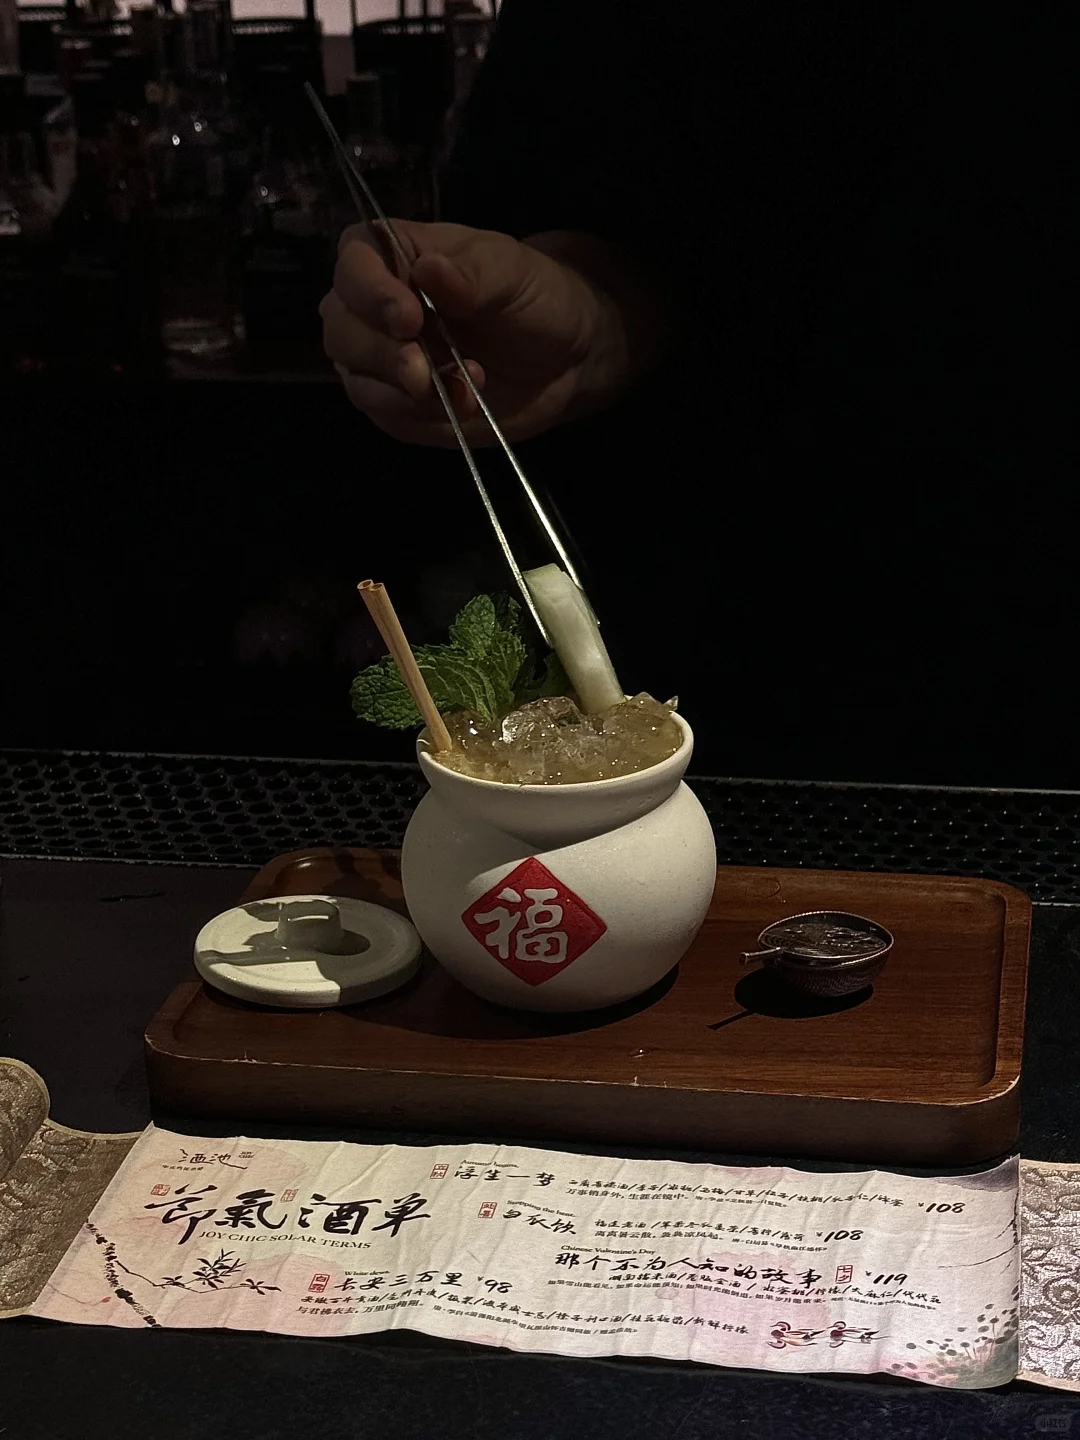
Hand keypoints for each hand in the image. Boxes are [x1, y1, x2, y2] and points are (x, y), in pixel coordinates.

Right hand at [321, 221, 631, 446]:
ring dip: (404, 390)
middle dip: (381, 353)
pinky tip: (462, 404)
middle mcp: (374, 306)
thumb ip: (471, 274)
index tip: (408, 319)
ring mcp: (381, 358)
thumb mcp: (513, 274)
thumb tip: (429, 270)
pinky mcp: (396, 404)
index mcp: (396, 255)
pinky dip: (420, 415)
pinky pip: (384, 413)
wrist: (564, 359)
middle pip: (340, 327)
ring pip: (355, 376)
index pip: (352, 263)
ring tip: (465, 385)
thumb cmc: (535, 297)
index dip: (369, 292)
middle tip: (424, 370)